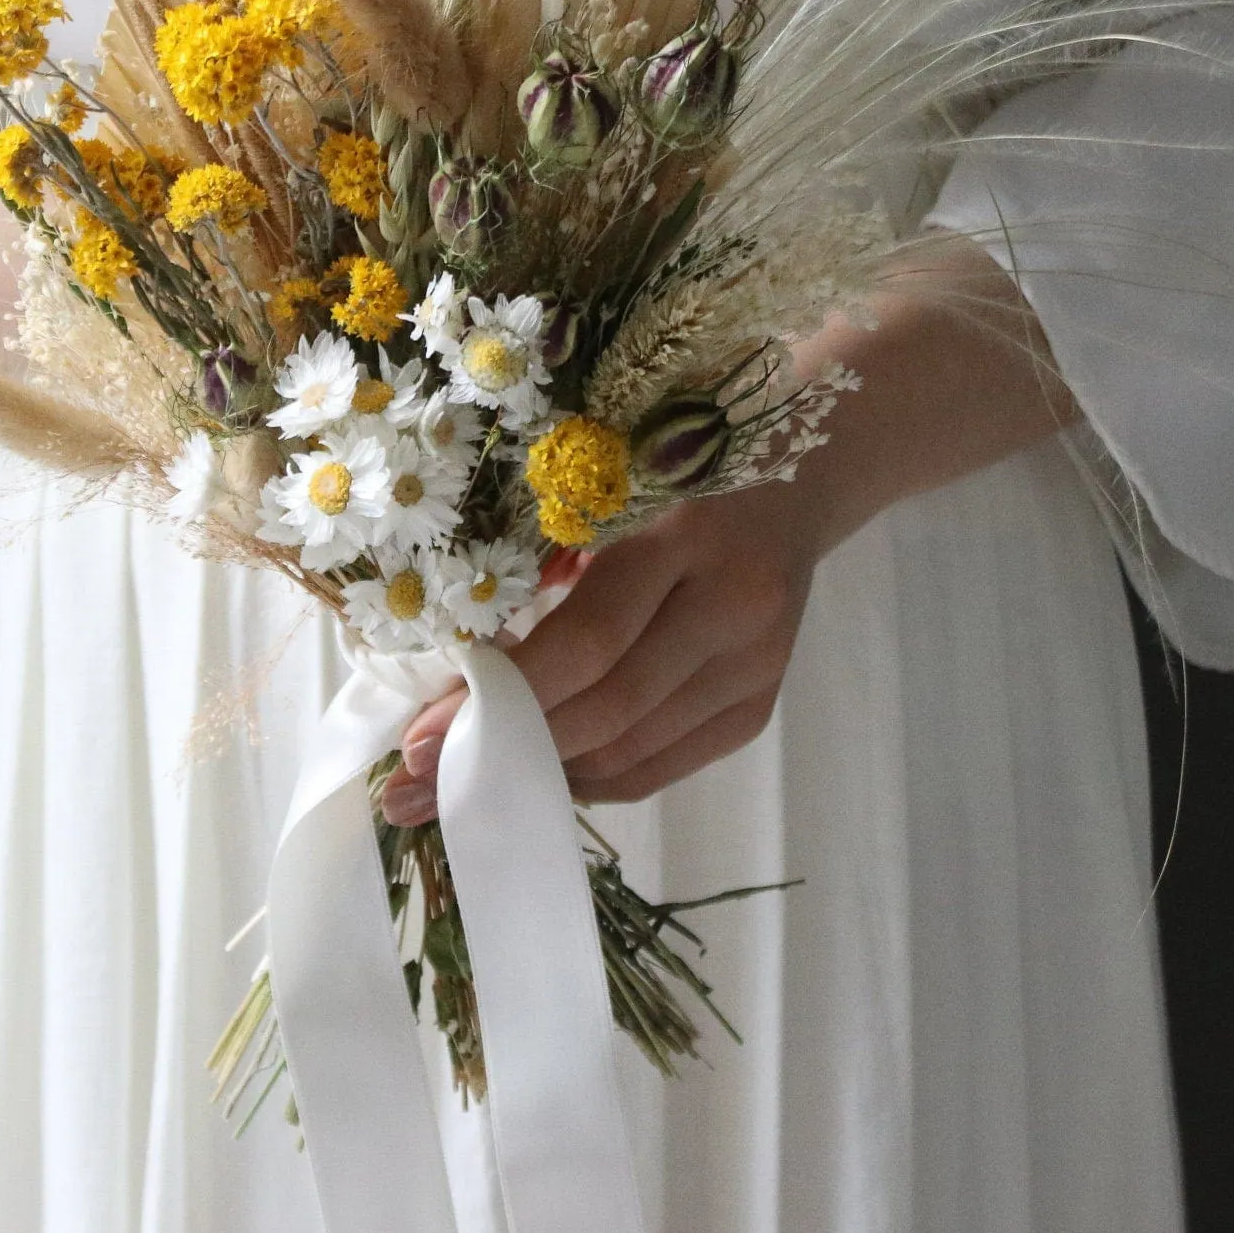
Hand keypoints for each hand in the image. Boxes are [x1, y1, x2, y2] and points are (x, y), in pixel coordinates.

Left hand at [380, 237, 1078, 822]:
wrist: (817, 456)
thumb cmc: (688, 448)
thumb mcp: (620, 472)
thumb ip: (554, 549)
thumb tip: (458, 652)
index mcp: (693, 534)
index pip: (588, 639)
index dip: (501, 695)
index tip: (418, 735)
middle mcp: (737, 608)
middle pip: (611, 707)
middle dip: (505, 750)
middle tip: (416, 782)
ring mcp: (758, 663)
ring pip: (637, 748)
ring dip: (543, 773)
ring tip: (463, 785)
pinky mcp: (763, 700)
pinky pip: (668, 762)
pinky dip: (598, 775)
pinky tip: (544, 773)